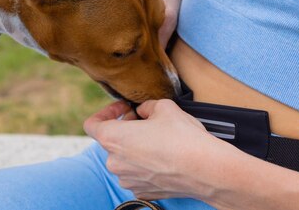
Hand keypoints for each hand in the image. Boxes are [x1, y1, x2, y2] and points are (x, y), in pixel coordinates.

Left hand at [84, 100, 239, 200]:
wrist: (206, 170)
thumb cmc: (183, 138)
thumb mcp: (164, 107)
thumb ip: (146, 107)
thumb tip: (143, 112)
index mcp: (113, 139)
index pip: (91, 124)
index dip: (106, 112)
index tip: (123, 109)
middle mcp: (115, 162)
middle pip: (111, 141)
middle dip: (125, 128)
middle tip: (146, 121)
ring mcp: (127, 180)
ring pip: (124, 158)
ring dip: (135, 147)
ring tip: (158, 140)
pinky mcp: (142, 192)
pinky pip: (137, 174)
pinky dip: (145, 164)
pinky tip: (163, 157)